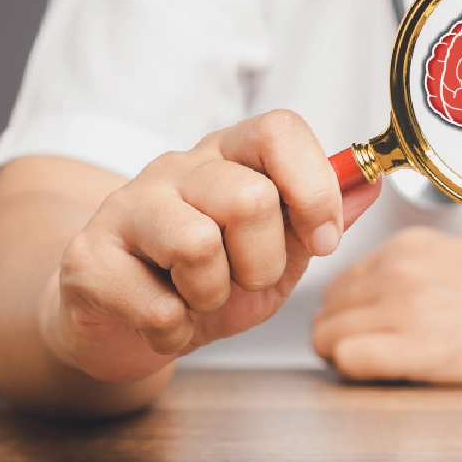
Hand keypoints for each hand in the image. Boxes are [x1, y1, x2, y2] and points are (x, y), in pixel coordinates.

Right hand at [40, 110, 380, 382]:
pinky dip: (175, 331)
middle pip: (249, 198)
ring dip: (213, 296)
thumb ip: (322, 217)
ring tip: (198, 298)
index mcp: (230, 156)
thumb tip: (373, 183)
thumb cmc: (207, 281)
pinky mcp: (88, 256)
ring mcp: (126, 206)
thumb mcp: (279, 251)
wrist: (125, 322)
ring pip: (198, 246)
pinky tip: (163, 321)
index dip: (313, 185)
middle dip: (263, 263)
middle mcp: (177, 168)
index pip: (279, 129)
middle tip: (243, 280)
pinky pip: (158, 304)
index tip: (322, 238)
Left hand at [312, 227, 461, 383]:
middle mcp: (399, 267)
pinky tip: (394, 371)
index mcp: (405, 246)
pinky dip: (359, 371)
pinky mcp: (422, 344)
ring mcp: (407, 303)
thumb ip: (400, 272)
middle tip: (375, 353)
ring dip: (347, 355)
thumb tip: (358, 302)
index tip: (364, 331)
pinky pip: (348, 358)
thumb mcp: (450, 260)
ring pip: (327, 335)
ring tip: (390, 363)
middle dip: (340, 336)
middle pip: (325, 310)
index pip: (336, 284)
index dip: (345, 315)